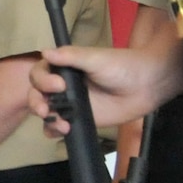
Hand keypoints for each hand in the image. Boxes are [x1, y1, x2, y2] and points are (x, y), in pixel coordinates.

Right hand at [27, 43, 180, 137]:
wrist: (146, 86)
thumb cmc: (121, 66)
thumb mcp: (95, 58)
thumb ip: (70, 57)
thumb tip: (45, 52)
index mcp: (64, 67)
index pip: (40, 73)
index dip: (43, 81)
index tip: (59, 85)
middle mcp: (63, 85)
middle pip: (37, 94)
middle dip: (37, 102)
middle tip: (46, 109)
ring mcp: (70, 103)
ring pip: (45, 112)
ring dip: (46, 119)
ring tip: (61, 124)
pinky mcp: (79, 119)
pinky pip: (58, 127)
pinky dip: (54, 130)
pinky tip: (63, 131)